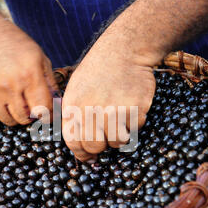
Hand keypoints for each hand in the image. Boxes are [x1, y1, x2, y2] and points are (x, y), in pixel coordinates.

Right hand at [0, 22, 54, 124]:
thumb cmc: (17, 46)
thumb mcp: (40, 58)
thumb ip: (51, 84)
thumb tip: (58, 108)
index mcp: (29, 74)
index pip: (43, 109)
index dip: (48, 114)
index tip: (48, 113)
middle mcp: (9, 85)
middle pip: (26, 118)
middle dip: (32, 116)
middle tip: (32, 106)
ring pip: (9, 120)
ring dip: (16, 115)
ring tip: (18, 101)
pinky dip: (1, 110)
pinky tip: (3, 95)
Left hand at [62, 34, 157, 161]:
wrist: (124, 50)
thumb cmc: (97, 72)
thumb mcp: (75, 90)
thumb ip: (74, 118)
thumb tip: (82, 152)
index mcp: (73, 107)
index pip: (73, 143)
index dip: (82, 153)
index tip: (89, 157)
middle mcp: (91, 110)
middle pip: (95, 147)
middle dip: (101, 147)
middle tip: (106, 136)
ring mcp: (114, 110)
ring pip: (117, 142)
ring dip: (119, 135)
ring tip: (119, 118)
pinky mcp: (135, 109)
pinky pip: (134, 130)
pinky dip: (133, 124)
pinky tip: (130, 107)